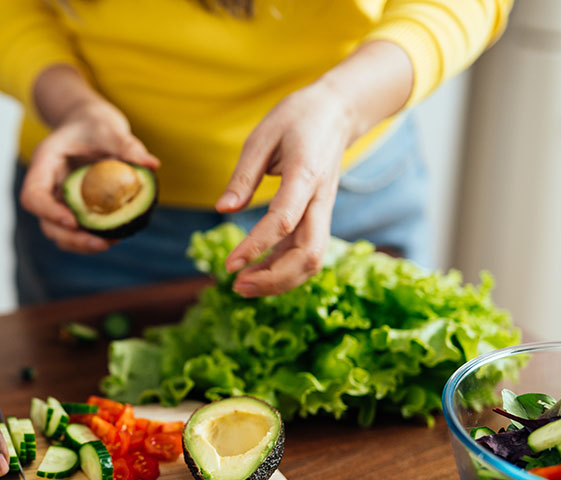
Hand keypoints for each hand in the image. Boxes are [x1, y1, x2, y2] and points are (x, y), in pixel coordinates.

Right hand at [22, 101, 158, 253]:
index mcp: (45, 163)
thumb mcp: (111, 128)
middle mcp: (47, 185)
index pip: (33, 195)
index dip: (49, 212)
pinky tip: (115, 236)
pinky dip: (91, 237)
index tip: (74, 222)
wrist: (90, 124)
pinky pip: (76, 230)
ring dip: (81, 244)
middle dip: (71, 238)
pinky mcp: (72, 209)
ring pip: (59, 232)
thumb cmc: (95, 122)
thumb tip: (152, 165)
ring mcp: (58, 200)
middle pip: (45, 222)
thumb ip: (127, 145)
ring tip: (111, 243)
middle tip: (102, 244)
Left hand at [216, 81, 354, 296]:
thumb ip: (243, 176)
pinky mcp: (319, 217)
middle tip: (236, 286)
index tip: (230, 265)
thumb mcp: (262, 137)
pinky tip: (258, 275)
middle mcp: (320, 200)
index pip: (284, 221)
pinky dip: (284, 271)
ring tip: (243, 287)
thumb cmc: (296, 119)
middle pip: (309, 253)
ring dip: (280, 281)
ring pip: (312, 260)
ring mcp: (323, 211)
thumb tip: (223, 209)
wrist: (337, 111)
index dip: (257, 246)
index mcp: (305, 176)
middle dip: (274, 278)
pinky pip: (307, 253)